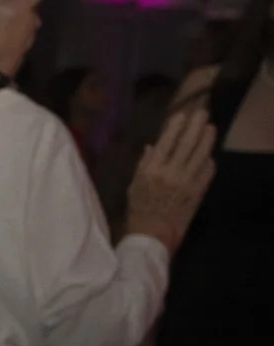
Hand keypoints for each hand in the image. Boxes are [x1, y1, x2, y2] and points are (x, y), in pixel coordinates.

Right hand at [125, 106, 216, 253]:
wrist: (154, 232)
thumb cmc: (139, 208)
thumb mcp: (134, 184)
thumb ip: (144, 163)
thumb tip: (152, 146)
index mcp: (152, 169)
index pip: (167, 141)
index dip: (176, 126)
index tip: (182, 114)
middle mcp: (171, 172)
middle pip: (187, 143)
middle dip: (196, 126)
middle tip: (202, 114)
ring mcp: (187, 181)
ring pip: (201, 154)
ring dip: (207, 139)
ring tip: (210, 128)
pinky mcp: (198, 190)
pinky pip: (207, 171)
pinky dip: (208, 160)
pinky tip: (208, 154)